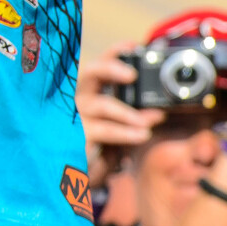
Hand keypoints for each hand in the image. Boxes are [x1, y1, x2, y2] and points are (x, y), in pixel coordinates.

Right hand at [78, 49, 160, 184]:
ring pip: (100, 104)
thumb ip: (130, 120)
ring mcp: (70, 118)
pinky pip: (103, 130)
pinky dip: (124, 132)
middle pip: (88, 74)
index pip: (96, 67)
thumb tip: (156, 113)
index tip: (133, 45)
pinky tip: (141, 135)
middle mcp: (73, 100)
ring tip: (152, 120)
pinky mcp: (73, 138)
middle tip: (132, 74)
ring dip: (129, 112)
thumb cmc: (94, 150)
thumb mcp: (113, 131)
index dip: (112, 53)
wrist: (71, 180)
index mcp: (83, 94)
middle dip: (110, 68)